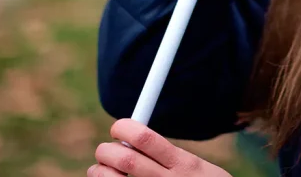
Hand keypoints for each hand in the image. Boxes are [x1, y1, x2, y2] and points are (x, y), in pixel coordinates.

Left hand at [89, 119, 230, 175]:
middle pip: (125, 160)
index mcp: (183, 164)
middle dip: (106, 151)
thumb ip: (174, 157)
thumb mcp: (201, 170)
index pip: (145, 139)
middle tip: (105, 151)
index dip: (125, 128)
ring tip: (100, 170)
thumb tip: (137, 139)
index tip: (117, 128)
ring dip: (100, 172)